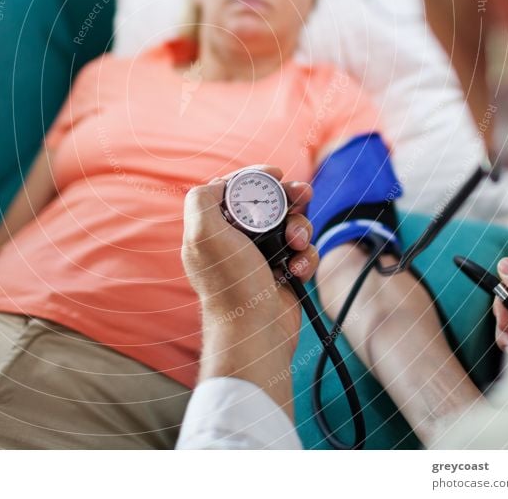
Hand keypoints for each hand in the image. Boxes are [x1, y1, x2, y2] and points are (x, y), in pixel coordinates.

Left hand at [182, 165, 316, 417]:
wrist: (256, 332)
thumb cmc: (230, 284)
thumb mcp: (203, 234)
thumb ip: (202, 199)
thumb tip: (218, 185)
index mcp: (214, 228)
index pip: (236, 190)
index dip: (257, 178)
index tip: (276, 174)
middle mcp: (236, 241)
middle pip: (269, 203)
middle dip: (289, 197)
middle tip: (303, 195)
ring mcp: (262, 257)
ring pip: (291, 225)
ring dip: (300, 228)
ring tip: (296, 243)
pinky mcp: (284, 273)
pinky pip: (303, 253)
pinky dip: (305, 257)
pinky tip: (296, 270)